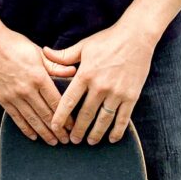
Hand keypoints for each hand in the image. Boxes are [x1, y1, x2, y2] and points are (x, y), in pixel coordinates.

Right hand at [0, 27, 76, 145]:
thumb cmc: (15, 45)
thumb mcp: (38, 52)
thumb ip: (55, 65)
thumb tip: (73, 72)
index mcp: (39, 77)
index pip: (56, 102)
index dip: (66, 117)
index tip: (72, 126)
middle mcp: (27, 89)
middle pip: (46, 115)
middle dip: (57, 130)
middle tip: (66, 140)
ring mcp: (14, 96)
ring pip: (32, 120)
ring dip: (44, 133)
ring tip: (53, 142)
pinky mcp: (3, 99)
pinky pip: (17, 118)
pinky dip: (26, 129)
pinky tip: (33, 136)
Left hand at [42, 23, 155, 144]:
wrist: (136, 37)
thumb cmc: (107, 40)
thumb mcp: (83, 46)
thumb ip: (64, 55)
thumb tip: (44, 52)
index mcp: (85, 74)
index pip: (68, 101)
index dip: (60, 117)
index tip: (54, 127)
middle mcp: (99, 86)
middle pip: (85, 115)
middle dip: (77, 130)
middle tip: (72, 140)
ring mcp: (116, 93)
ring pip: (103, 120)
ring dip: (95, 134)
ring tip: (89, 142)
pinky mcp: (131, 96)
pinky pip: (123, 119)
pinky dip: (117, 131)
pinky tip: (112, 139)